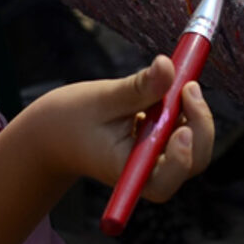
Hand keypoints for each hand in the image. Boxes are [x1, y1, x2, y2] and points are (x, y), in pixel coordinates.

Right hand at [0, 56, 215, 243]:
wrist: (44, 138)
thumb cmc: (61, 123)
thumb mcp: (94, 101)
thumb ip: (134, 88)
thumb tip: (167, 68)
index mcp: (127, 170)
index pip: (171, 175)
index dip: (186, 147)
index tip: (181, 114)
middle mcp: (145, 172)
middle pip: (192, 159)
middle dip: (199, 122)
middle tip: (186, 82)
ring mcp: (153, 161)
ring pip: (191, 145)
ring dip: (192, 111)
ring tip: (173, 79)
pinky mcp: (155, 146)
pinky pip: (180, 132)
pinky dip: (180, 108)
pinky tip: (167, 84)